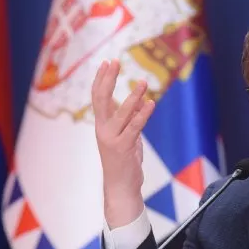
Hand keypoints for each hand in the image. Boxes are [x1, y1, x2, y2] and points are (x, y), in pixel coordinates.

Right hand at [91, 59, 154, 228]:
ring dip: (133, 96)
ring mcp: (112, 139)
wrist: (120, 187)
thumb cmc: (124, 161)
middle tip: (115, 61)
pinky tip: (151, 104)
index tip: (107, 62)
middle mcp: (103, 129)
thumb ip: (129, 119)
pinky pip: (134, 128)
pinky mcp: (123, 148)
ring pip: (121, 113)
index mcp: (102, 124)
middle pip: (102, 99)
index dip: (101, 79)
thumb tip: (139, 101)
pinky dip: (143, 115)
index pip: (97, 97)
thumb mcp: (126, 135)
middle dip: (108, 79)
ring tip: (143, 82)